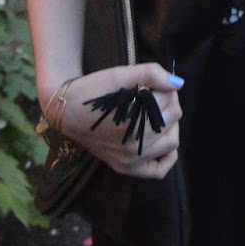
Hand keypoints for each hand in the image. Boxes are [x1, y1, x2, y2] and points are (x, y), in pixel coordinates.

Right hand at [46, 62, 183, 179]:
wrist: (66, 109)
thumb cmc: (94, 90)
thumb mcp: (121, 74)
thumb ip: (151, 74)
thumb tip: (178, 83)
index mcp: (133, 119)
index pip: (169, 101)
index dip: (165, 88)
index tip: (153, 84)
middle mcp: (133, 145)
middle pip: (173, 119)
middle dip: (168, 102)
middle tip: (154, 95)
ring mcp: (129, 160)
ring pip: (171, 142)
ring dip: (170, 125)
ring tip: (155, 113)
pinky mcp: (125, 168)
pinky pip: (158, 171)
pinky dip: (167, 156)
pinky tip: (162, 140)